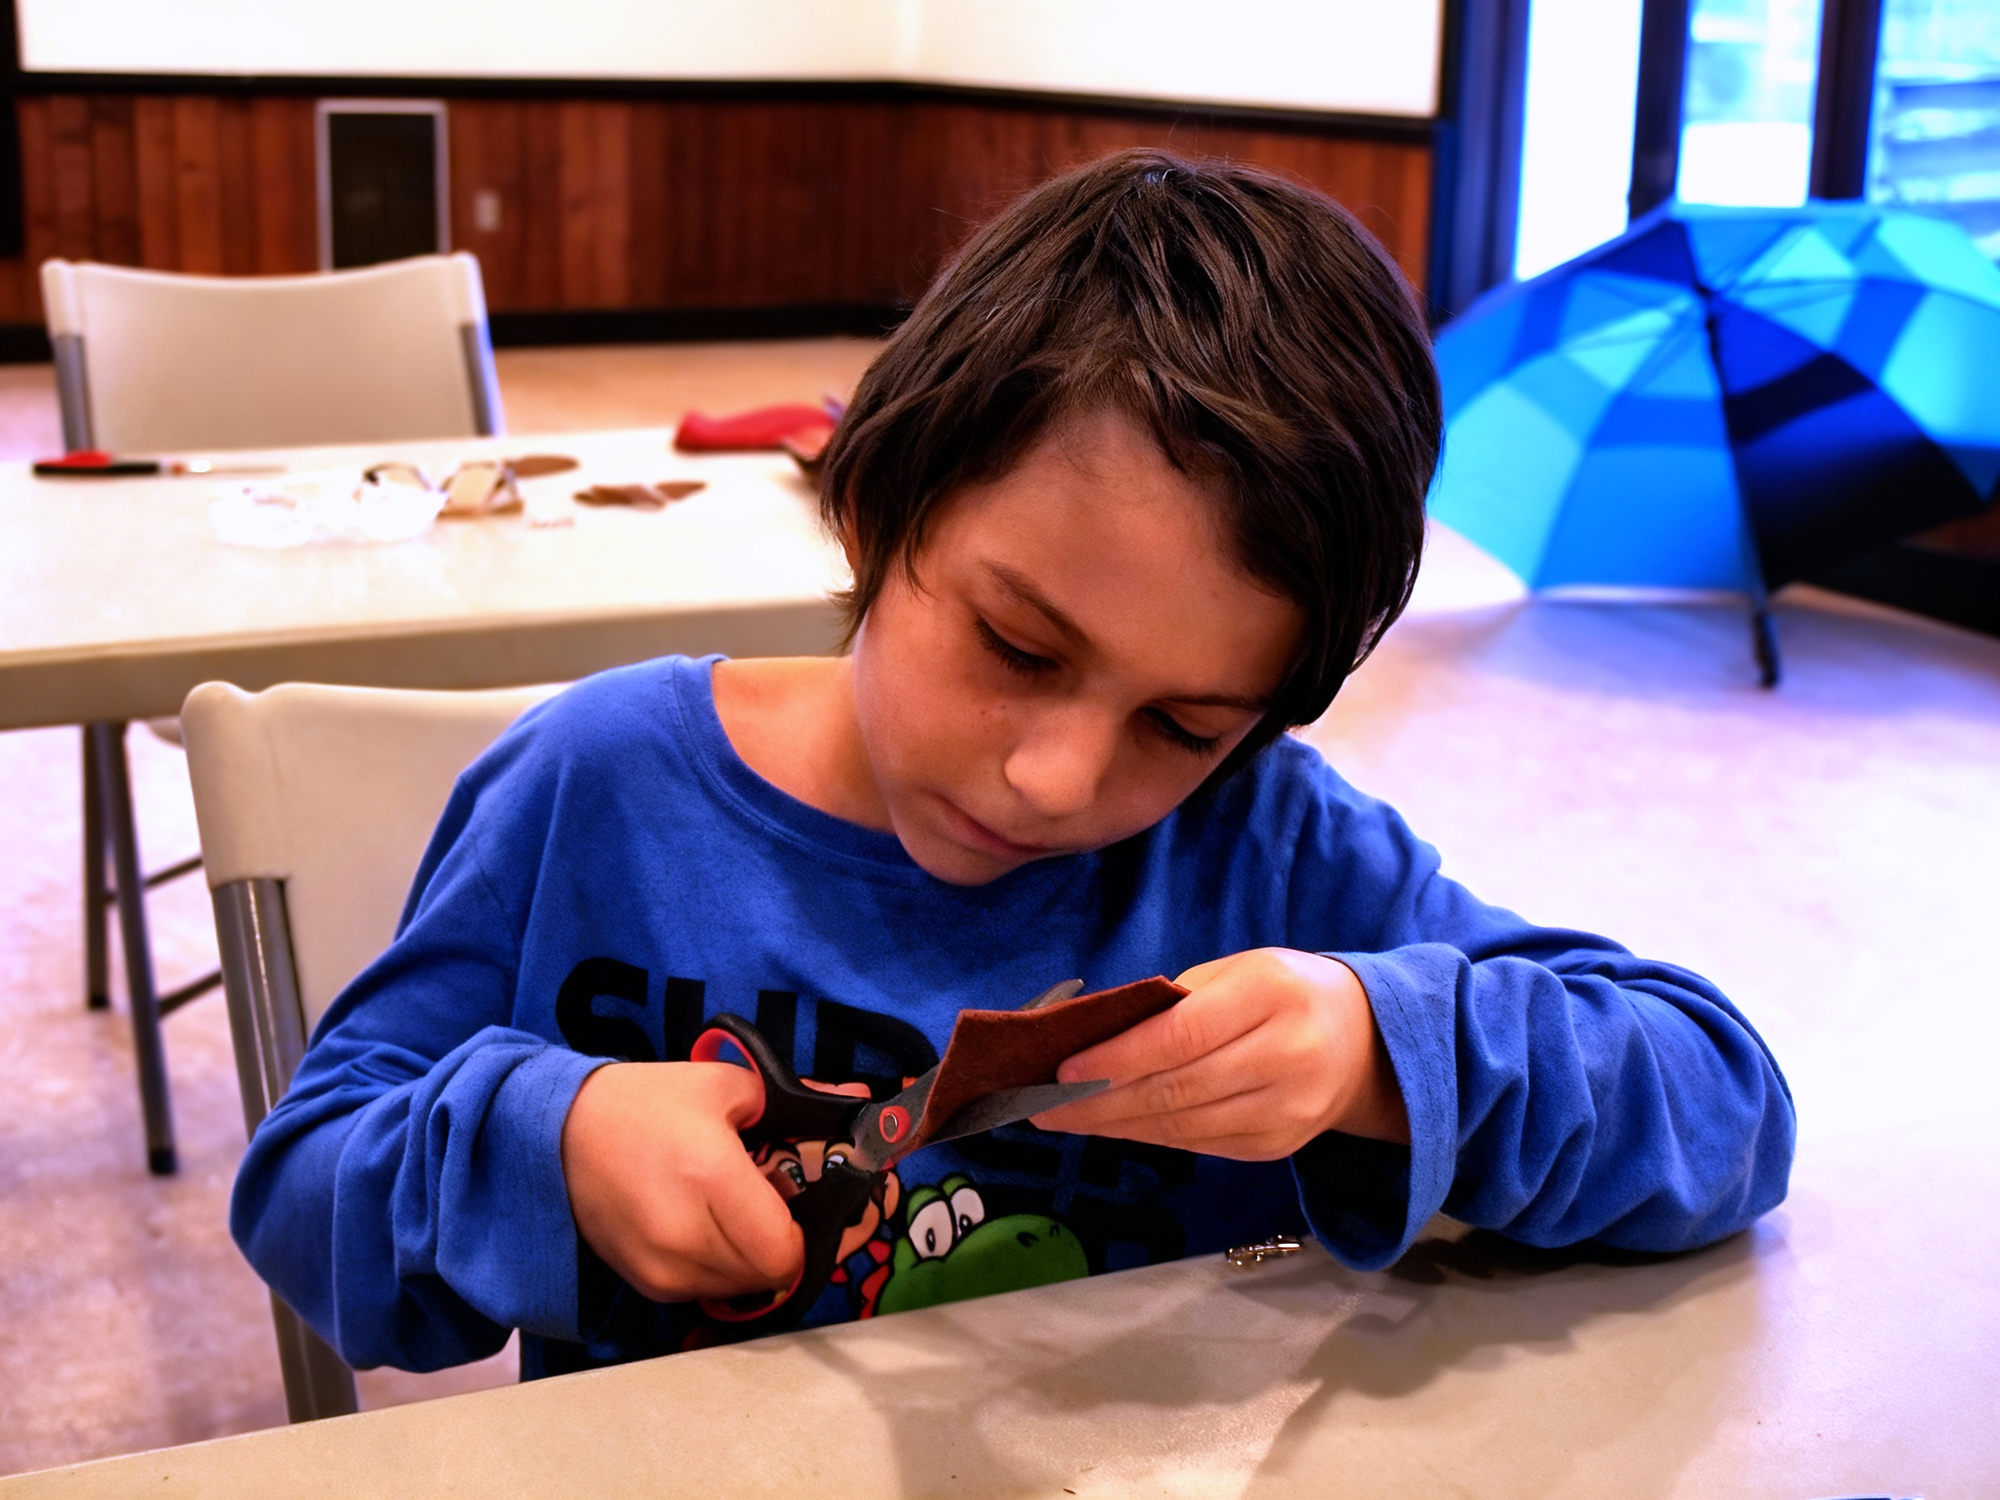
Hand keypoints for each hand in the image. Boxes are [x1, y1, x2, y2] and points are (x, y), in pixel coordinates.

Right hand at [560, 1061, 805, 1303]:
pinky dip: (720, 1268)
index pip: (784, 1251)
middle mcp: (684, 1234)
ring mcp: (661, 1267)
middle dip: (785, 1243)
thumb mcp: (726, 1085)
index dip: (809, 1232)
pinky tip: (709, 1227)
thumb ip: (798, 1100)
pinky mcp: (645, 1284)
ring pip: (740, 1289)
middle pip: (768, 1274)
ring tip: (739, 1213)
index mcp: (710, 1176)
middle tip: (779, 1205)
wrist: (560, 1132)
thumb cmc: (646, 1102)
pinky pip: (706, 1291)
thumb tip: (857, 1101)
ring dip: (753, 1259)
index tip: (807, 1204)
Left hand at [1031, 949, 1407, 1159]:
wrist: (1368, 1043)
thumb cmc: (1283, 992)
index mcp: (1272, 996)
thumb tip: (1095, 1041)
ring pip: (1183, 1127)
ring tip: (1064, 1119)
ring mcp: (1286, 1112)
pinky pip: (1199, 1144)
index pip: (1182, 1036)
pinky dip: (1149, 1136)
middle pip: (1177, 1090)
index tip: (1063, 1071)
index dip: (1119, 1059)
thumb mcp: (1236, 973)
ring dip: (1115, 1126)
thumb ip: (1173, 1004)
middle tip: (1042, 1107)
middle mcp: (1285, 1057)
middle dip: (1100, 1103)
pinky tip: (1112, 1126)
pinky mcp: (1278, 1147)